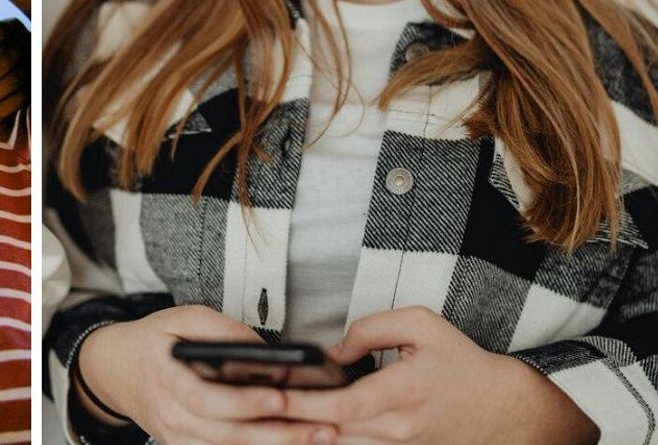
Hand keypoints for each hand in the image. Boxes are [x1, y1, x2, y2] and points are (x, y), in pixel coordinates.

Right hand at [77, 305, 336, 444]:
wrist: (115, 371)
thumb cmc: (152, 342)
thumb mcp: (180, 318)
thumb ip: (220, 329)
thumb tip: (265, 349)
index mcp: (165, 380)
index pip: (205, 400)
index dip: (244, 403)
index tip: (282, 397)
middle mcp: (171, 418)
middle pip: (228, 435)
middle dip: (278, 433)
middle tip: (322, 425)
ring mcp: (179, 439)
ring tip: (321, 435)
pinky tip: (293, 443)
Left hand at [280, 307, 598, 444]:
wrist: (507, 410)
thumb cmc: (463, 364)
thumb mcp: (421, 325)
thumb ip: (369, 330)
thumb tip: (332, 353)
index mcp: (401, 392)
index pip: (340, 405)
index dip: (302, 403)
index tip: (271, 394)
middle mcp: (397, 429)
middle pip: (330, 432)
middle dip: (289, 421)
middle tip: (250, 406)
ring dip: (303, 435)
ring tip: (266, 417)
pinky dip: (327, 442)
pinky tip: (303, 430)